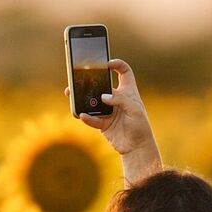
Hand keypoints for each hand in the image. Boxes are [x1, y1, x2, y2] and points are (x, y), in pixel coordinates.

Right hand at [70, 60, 161, 179]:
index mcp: (128, 91)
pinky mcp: (102, 123)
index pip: (124, 72)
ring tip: (70, 92)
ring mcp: (108, 110)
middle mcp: (117, 98)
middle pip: (101, 84)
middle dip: (90, 79)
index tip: (107, 63)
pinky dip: (87, 117)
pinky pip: (92, 118)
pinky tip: (82, 115)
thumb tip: (103, 97)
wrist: (136, 148)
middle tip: (78, 76)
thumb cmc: (140, 126)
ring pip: (92, 101)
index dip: (117, 64)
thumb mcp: (135, 109)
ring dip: (81, 97)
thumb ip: (120, 100)